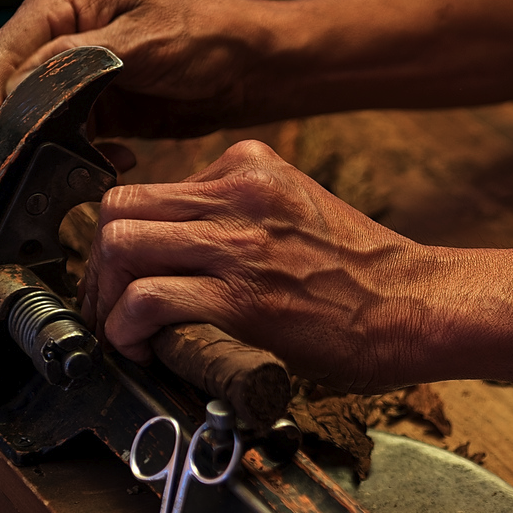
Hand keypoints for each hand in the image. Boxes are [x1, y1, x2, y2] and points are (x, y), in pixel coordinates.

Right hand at [0, 0, 278, 158]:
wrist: (253, 68)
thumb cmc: (208, 36)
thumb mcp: (145, 40)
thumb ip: (81, 59)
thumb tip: (23, 84)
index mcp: (59, 5)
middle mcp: (57, 40)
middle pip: (9, 97)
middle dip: (18, 139)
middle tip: (31, 177)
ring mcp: (76, 80)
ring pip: (38, 127)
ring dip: (55, 155)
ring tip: (82, 173)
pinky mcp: (100, 114)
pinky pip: (73, 145)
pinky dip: (87, 161)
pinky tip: (118, 164)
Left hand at [80, 140, 438, 392]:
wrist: (412, 304)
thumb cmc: (360, 269)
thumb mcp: (297, 207)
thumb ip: (239, 209)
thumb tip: (180, 244)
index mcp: (251, 166)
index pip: (151, 187)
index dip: (127, 234)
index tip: (128, 271)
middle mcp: (238, 193)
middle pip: (119, 207)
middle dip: (100, 261)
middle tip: (109, 300)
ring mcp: (238, 243)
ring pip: (120, 244)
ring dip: (105, 295)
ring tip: (122, 328)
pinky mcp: (242, 298)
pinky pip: (146, 300)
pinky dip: (125, 327)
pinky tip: (141, 346)